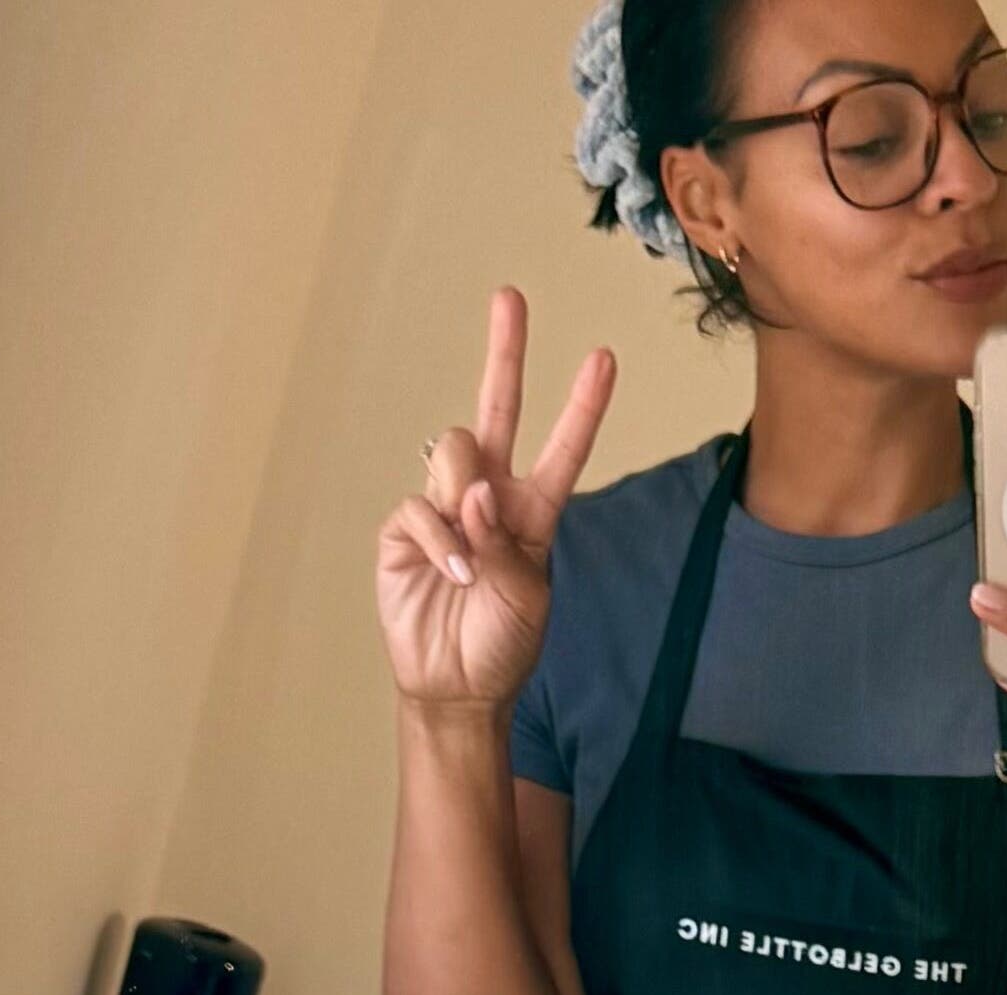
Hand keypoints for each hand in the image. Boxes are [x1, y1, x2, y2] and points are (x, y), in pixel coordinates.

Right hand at [376, 286, 615, 707]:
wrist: (455, 685)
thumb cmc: (502, 642)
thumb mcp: (526, 596)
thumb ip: (503, 541)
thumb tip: (471, 492)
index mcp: (534, 511)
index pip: (563, 448)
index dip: (582, 405)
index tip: (602, 358)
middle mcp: (489, 497)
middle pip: (497, 410)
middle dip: (504, 353)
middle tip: (509, 298)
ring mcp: (444, 508)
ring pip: (452, 453)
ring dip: (464, 494)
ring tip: (469, 558)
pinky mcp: (404, 530)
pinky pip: (418, 506)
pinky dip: (438, 536)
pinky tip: (451, 571)